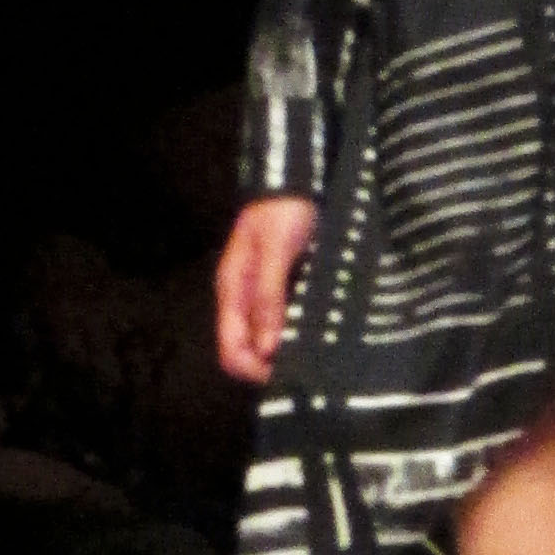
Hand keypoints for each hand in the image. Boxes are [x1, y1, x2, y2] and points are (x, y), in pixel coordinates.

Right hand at [215, 198, 318, 384]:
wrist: (296, 178)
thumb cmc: (284, 212)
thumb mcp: (277, 252)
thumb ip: (269, 298)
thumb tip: (267, 348)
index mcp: (233, 291)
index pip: (231, 351)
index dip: (255, 371)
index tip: (289, 375)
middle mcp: (244, 299)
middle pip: (250, 350)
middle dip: (275, 364)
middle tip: (312, 367)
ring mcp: (263, 293)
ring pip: (270, 338)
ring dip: (290, 348)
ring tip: (321, 351)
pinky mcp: (283, 286)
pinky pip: (286, 320)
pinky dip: (300, 329)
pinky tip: (323, 331)